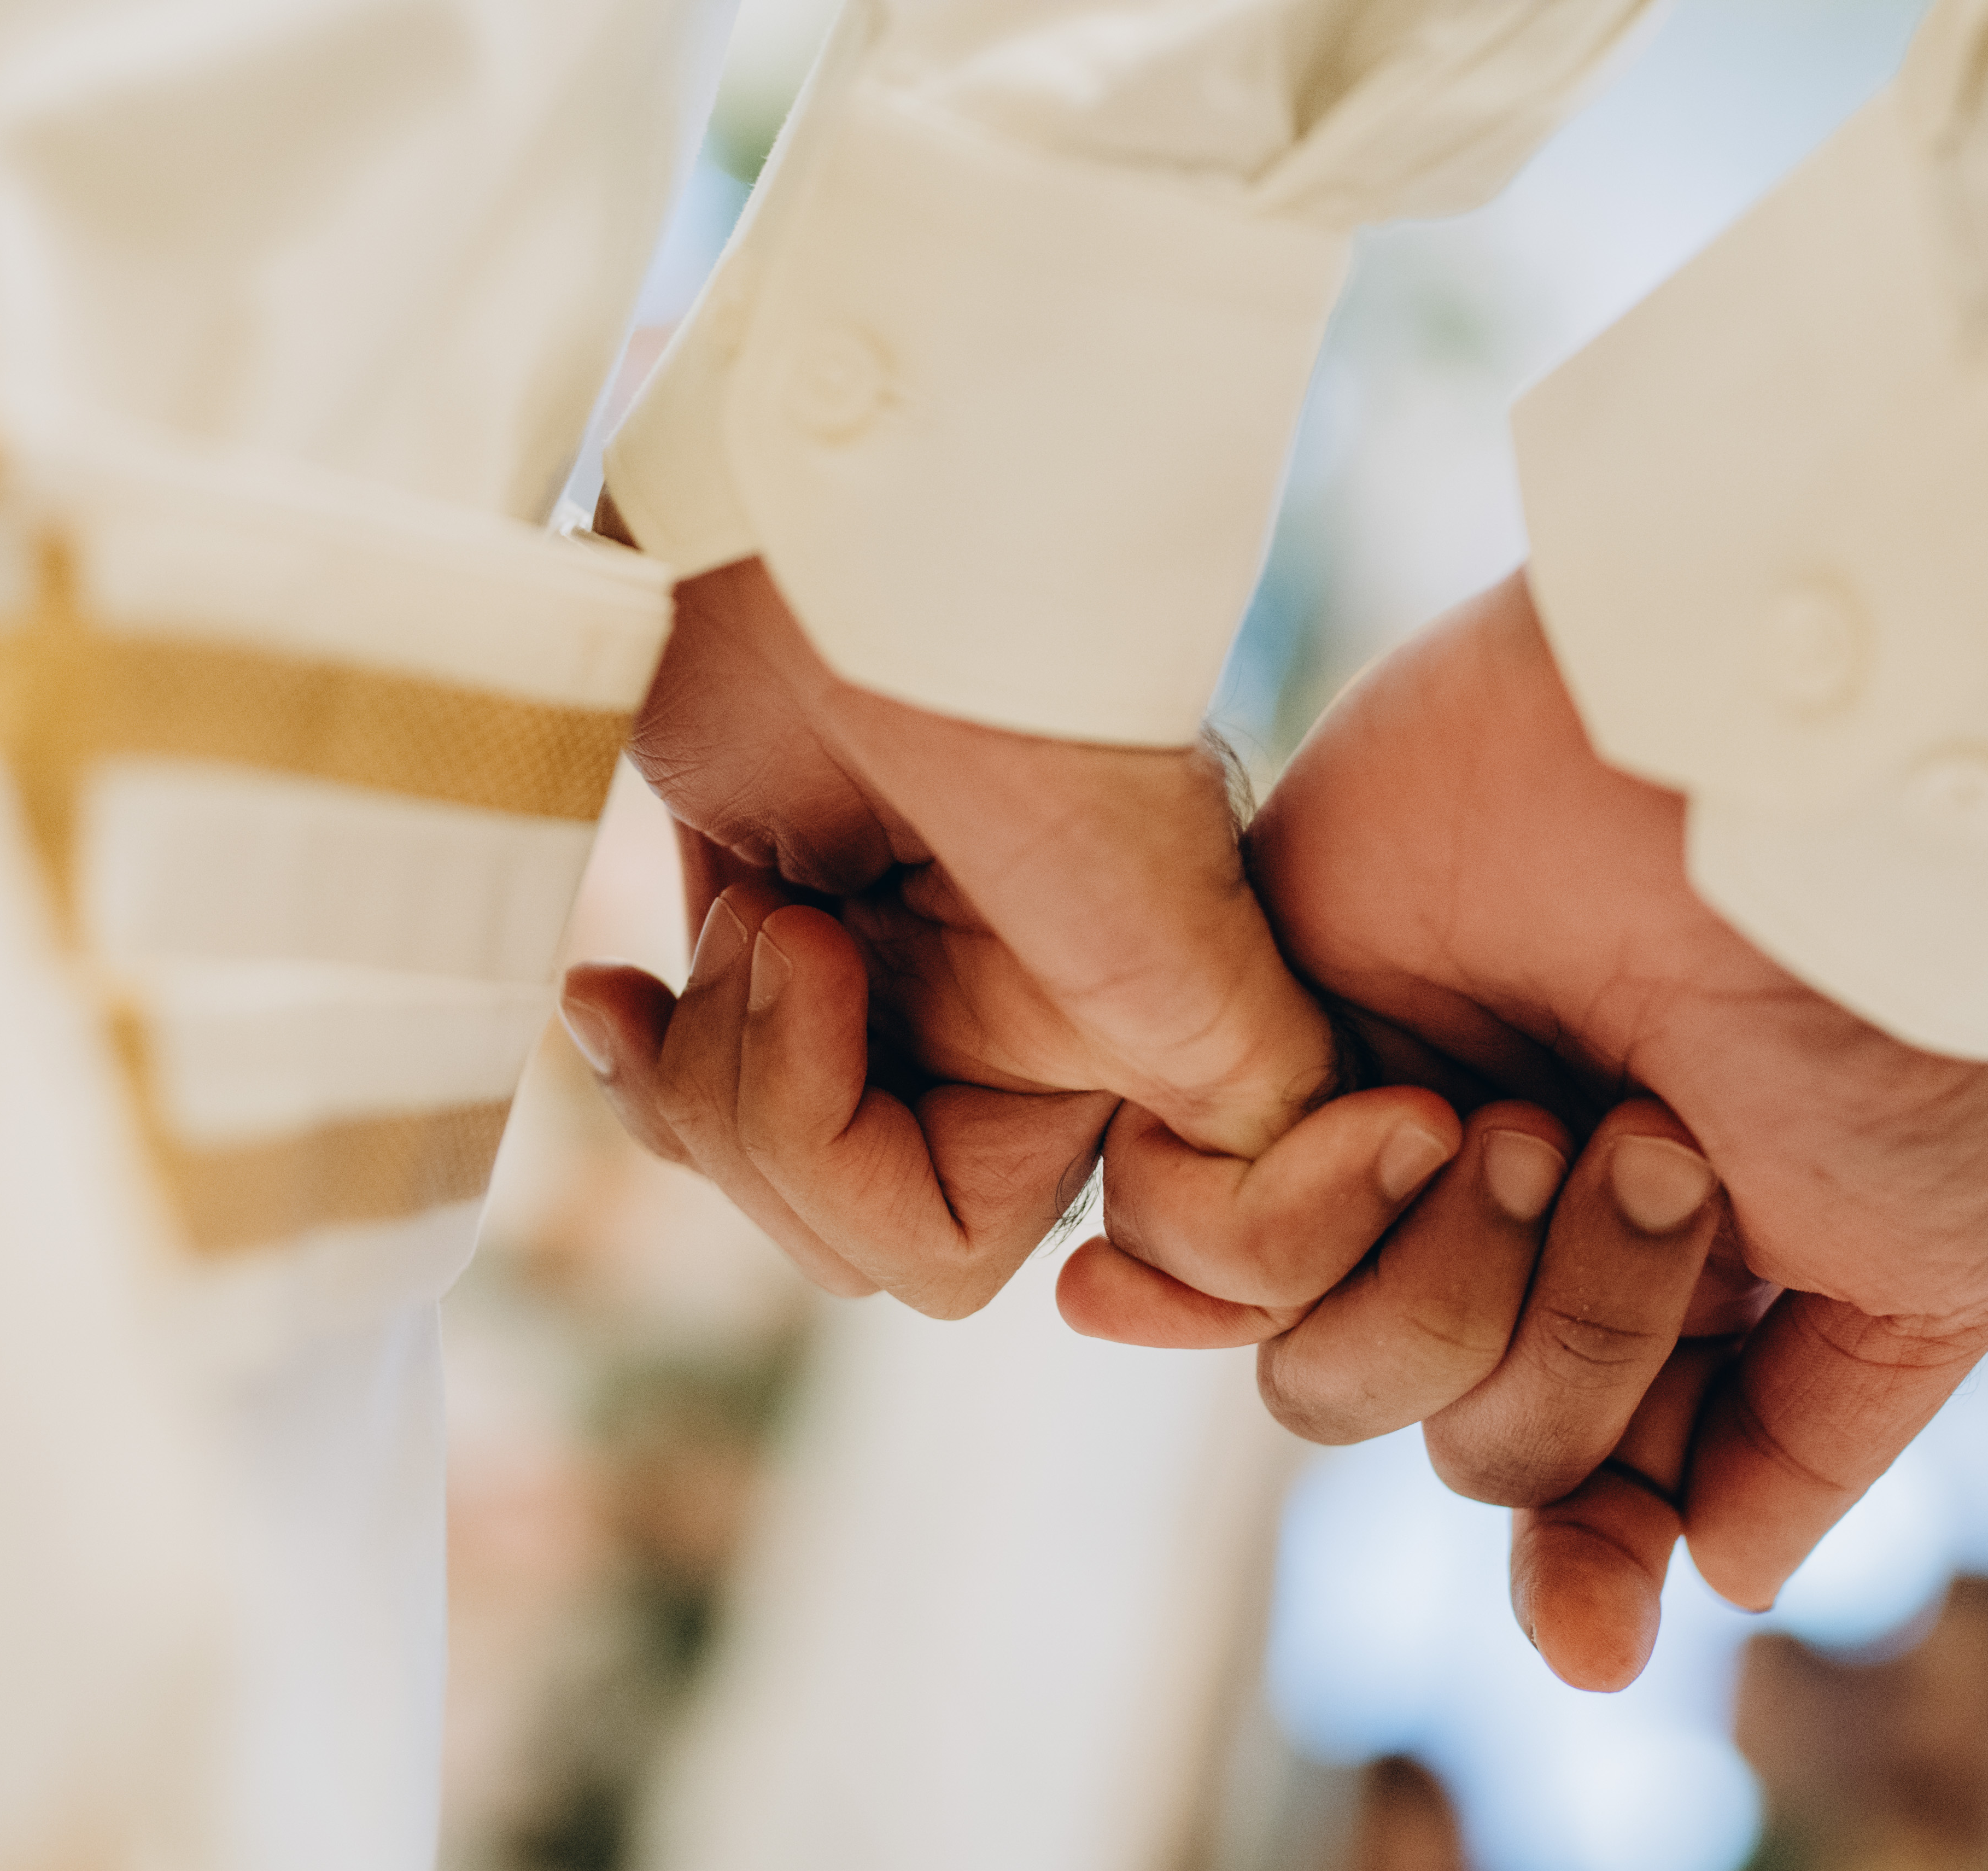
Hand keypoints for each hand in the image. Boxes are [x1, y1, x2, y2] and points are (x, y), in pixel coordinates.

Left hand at [559, 543, 1456, 1315]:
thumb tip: (1377, 1174)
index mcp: (1103, 1051)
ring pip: (750, 1159)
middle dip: (768, 1114)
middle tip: (780, 939)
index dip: (874, 1186)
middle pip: (833, 1223)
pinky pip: (687, 1080)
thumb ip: (1245, 1074)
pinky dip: (642, 1046)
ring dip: (707, 1059)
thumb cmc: (1004, 691)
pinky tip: (611, 979)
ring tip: (741, 908)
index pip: (951, 1245)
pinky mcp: (775, 919)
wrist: (848, 508)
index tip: (839, 1011)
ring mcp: (881, 980)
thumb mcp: (1157, 915)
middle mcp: (996, 1033)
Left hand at [1064, 572, 1987, 1680]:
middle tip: (1651, 1157)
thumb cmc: (1898, 1023)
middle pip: (1462, 1438)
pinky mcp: (1262, 1033)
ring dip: (1446, 1281)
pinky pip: (1185, 1237)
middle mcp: (1525, 1215)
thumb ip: (1808, 1437)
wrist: (1791, 792)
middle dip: (1567, 1345)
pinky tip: (1409, 1116)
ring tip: (1537, 1122)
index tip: (1589, 1622)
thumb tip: (1710, 1581)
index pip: (1575, 1484)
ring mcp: (1390, 1127)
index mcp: (1674, 1273)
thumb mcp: (1940, 1268)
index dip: (1573, 1567)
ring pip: (1319, 1372)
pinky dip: (1292, 1214)